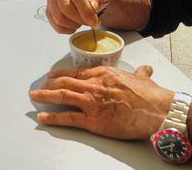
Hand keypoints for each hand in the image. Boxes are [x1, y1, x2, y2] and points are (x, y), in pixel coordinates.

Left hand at [29, 65, 172, 139]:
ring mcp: (92, 103)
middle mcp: (94, 86)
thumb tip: (145, 70)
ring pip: (62, 96)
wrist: (158, 110)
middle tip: (38, 88)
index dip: (60, 75)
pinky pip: (69, 118)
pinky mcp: (94, 121)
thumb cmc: (152, 96)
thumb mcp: (144, 79)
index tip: (51, 77)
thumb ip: (141, 74)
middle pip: (65, 83)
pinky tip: (43, 117)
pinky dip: (54, 118)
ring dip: (45, 97)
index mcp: (104, 74)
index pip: (76, 73)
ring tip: (34, 98)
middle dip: (49, 86)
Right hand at [46, 0, 113, 33]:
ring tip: (83, 21)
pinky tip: (76, 25)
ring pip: (59, 18)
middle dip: (80, 19)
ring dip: (74, 25)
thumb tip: (92, 5)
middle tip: (91, 22)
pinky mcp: (49, 10)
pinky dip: (68, 29)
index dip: (86, 11)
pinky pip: (56, 25)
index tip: (94, 21)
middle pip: (65, 8)